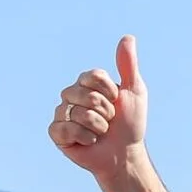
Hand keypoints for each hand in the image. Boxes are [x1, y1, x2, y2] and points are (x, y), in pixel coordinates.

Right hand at [50, 36, 148, 179]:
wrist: (125, 153)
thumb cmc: (130, 123)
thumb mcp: (134, 91)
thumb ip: (128, 65)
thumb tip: (128, 37)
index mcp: (86, 83)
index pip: (92, 76)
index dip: (109, 92)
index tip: (117, 101)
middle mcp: (71, 95)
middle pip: (85, 95)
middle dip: (105, 111)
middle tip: (109, 120)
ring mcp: (62, 113)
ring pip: (77, 113)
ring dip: (98, 126)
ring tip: (100, 132)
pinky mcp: (57, 133)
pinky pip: (64, 129)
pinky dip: (84, 137)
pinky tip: (89, 141)